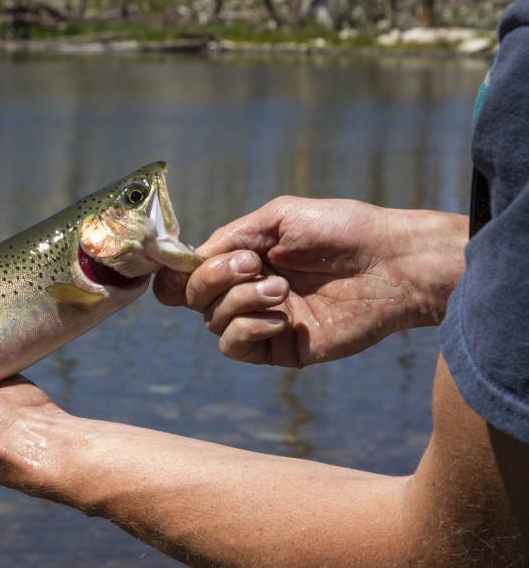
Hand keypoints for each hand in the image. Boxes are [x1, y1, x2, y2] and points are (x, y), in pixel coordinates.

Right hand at [154, 197, 465, 366]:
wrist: (391, 264)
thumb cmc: (341, 230)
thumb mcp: (278, 218)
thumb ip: (229, 237)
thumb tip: (188, 261)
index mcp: (244, 258)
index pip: (190, 273)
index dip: (177, 273)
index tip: (186, 264)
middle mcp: (247, 290)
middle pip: (193, 298)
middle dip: (213, 279)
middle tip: (253, 264)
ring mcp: (262, 320)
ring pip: (212, 322)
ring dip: (239, 301)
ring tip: (281, 288)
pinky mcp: (279, 349)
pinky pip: (235, 346)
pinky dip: (247, 329)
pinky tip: (279, 317)